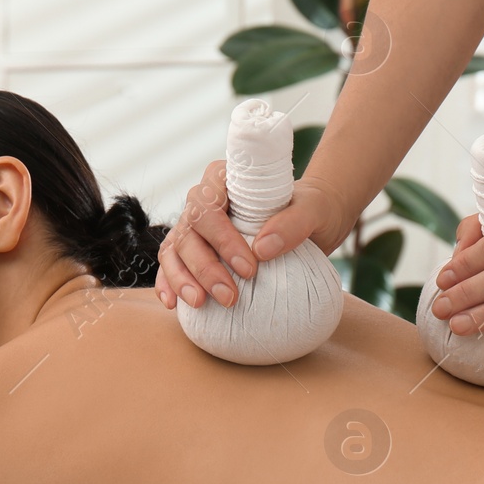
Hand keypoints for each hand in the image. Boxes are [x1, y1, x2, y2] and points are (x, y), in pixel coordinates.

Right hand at [155, 161, 350, 309]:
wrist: (313, 223)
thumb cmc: (311, 209)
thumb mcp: (313, 210)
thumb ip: (293, 223)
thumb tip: (262, 248)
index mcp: (225, 180)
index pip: (209, 205)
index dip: (222, 238)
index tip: (249, 268)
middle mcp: (204, 201)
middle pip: (189, 231)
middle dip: (204, 267)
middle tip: (229, 297)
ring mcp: (195, 228)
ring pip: (174, 250)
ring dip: (183, 279)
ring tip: (200, 304)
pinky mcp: (194, 252)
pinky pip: (172, 265)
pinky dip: (169, 284)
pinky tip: (174, 304)